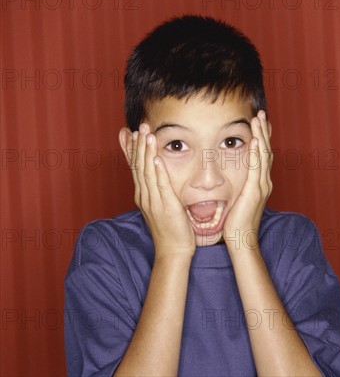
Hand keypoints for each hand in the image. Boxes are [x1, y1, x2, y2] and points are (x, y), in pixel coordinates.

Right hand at [128, 123, 195, 260]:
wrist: (173, 252)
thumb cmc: (170, 228)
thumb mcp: (159, 205)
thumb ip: (157, 189)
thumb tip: (157, 175)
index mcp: (142, 195)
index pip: (134, 167)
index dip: (131, 149)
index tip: (128, 132)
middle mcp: (144, 196)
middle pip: (138, 166)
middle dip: (138, 144)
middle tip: (138, 125)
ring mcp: (153, 202)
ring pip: (147, 172)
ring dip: (146, 152)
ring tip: (146, 134)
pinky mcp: (166, 207)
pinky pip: (160, 186)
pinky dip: (158, 171)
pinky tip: (157, 158)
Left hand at [223, 110, 272, 250]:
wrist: (240, 240)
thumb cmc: (236, 222)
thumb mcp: (238, 198)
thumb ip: (238, 185)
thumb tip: (231, 176)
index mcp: (259, 183)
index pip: (262, 155)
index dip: (262, 137)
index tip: (259, 122)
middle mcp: (264, 182)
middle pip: (266, 150)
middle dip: (264, 131)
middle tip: (262, 114)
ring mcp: (261, 187)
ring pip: (263, 155)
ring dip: (261, 136)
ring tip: (259, 119)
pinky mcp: (254, 192)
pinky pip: (256, 168)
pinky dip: (256, 153)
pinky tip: (255, 141)